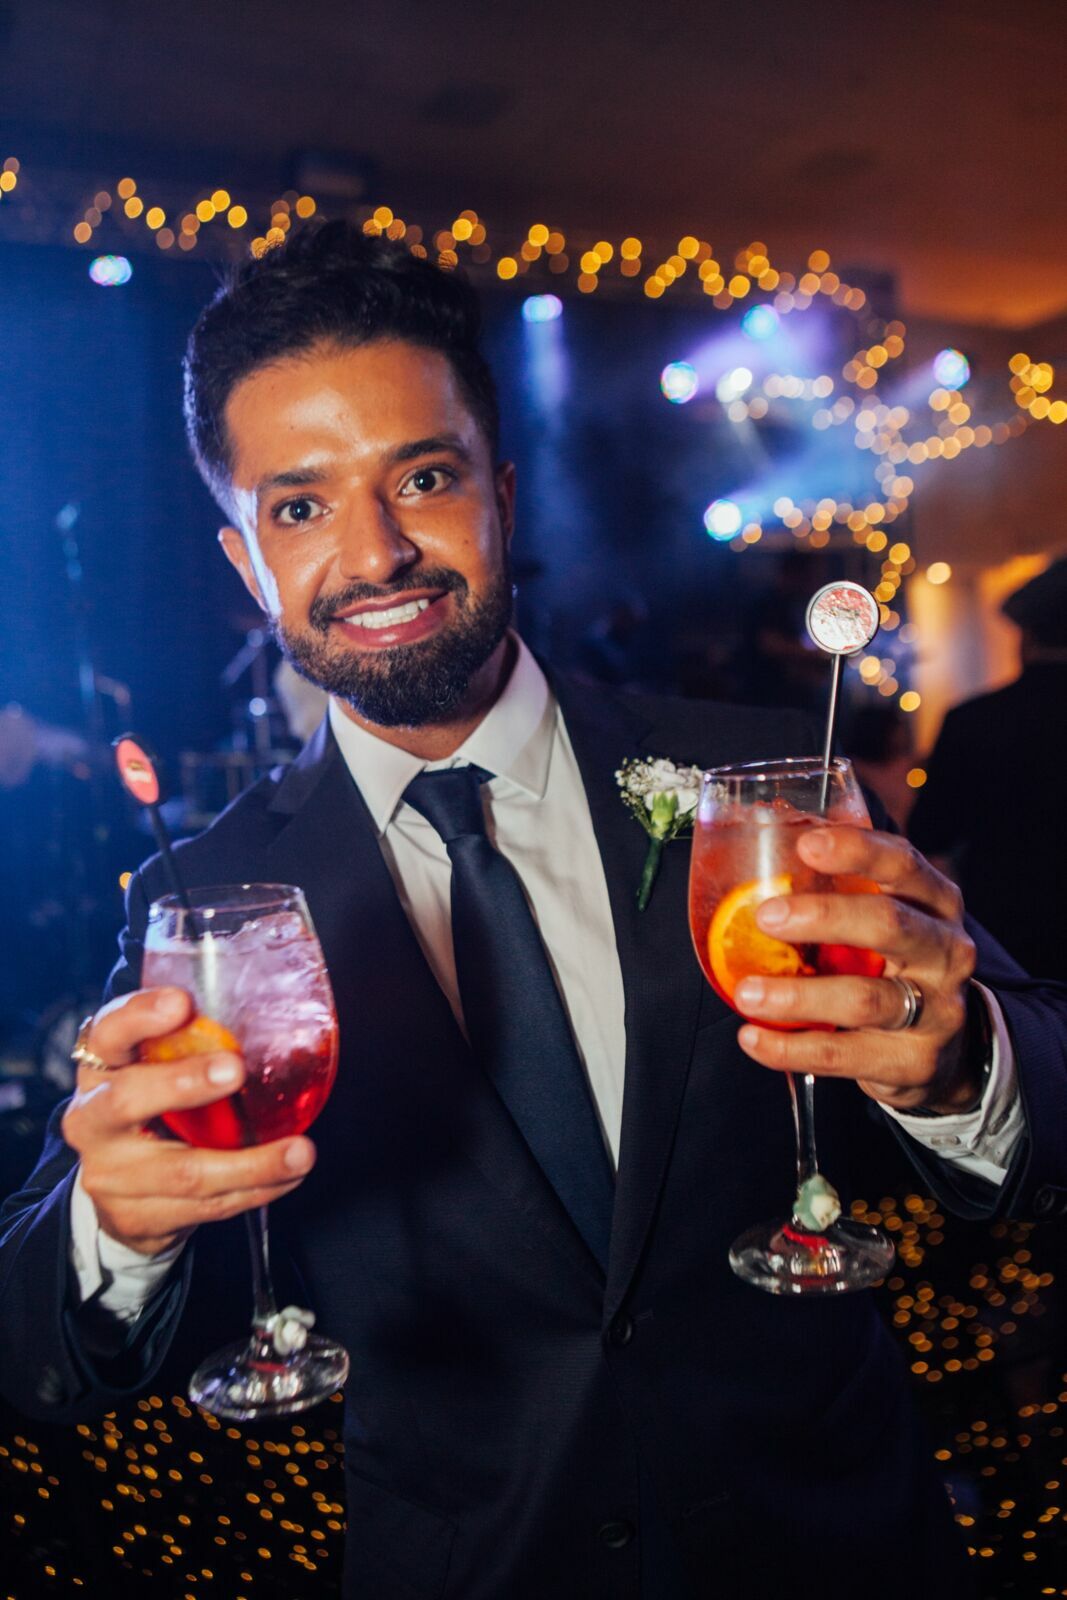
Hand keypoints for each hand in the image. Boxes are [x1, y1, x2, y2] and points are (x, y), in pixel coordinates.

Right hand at [62, 987, 315, 1256]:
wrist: (119, 1190)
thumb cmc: (152, 1107)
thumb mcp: (156, 1067)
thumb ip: (194, 1040)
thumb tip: (273, 1009)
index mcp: (100, 1069)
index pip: (108, 1033)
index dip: (140, 1016)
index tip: (182, 1002)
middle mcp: (92, 1120)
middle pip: (127, 1100)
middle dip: (183, 1083)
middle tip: (236, 1068)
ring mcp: (109, 1175)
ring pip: (182, 1171)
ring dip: (250, 1164)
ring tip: (300, 1152)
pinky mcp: (134, 1217)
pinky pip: (204, 1208)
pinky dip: (254, 1192)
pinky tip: (288, 1177)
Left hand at [732, 825, 978, 1112]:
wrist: (944, 1046)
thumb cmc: (894, 964)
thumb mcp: (885, 920)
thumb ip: (840, 891)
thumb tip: (750, 852)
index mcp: (935, 902)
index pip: (903, 864)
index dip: (858, 850)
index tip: (807, 844)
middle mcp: (945, 951)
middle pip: (889, 925)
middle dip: (824, 917)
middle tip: (766, 916)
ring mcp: (936, 1009)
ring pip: (863, 999)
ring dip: (797, 996)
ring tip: (746, 992)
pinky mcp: (914, 1061)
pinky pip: (843, 1055)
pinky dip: (790, 1048)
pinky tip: (752, 1037)